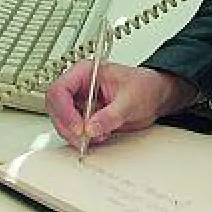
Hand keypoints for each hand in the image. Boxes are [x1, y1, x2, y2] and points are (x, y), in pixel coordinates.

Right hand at [44, 62, 197, 151]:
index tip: (79, 127)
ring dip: (74, 134)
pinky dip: (82, 138)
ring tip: (96, 137)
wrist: (155, 96)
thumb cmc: (145, 86)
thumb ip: (111, 115)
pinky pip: (73, 129)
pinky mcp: (85, 116)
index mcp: (85, 72)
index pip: (60, 89)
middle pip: (55, 107)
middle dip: (67, 126)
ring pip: (61, 120)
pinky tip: (98, 137)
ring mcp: (80, 101)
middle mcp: (79, 86)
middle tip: (83, 139)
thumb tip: (92, 128)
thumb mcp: (130, 100)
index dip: (65, 111)